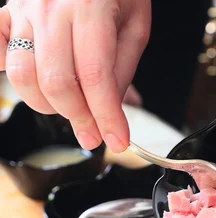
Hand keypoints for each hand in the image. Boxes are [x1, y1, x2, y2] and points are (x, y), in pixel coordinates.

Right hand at [0, 0, 150, 151]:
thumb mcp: (135, 23)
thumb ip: (122, 68)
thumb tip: (109, 109)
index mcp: (90, 6)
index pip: (95, 78)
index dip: (106, 117)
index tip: (117, 139)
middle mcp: (52, 7)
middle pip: (56, 84)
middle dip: (79, 118)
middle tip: (95, 132)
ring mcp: (24, 9)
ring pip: (25, 76)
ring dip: (48, 105)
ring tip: (71, 107)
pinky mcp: (8, 13)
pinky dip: (9, 72)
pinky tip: (33, 83)